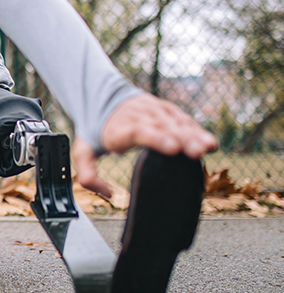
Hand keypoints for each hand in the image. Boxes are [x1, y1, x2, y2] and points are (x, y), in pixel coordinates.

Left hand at [72, 93, 217, 197]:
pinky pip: (182, 120)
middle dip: (182, 139)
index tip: (172, 148)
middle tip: (197, 151)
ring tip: (209, 147)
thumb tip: (108, 194)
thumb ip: (88, 175)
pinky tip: (209, 143)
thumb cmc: (95, 131)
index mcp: (118, 128)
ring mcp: (154, 112)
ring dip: (193, 135)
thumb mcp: (83, 152)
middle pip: (162, 128)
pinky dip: (196, 130)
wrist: (101, 97)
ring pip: (175, 123)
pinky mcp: (165, 111)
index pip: (138, 132)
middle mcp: (138, 117)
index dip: (156, 138)